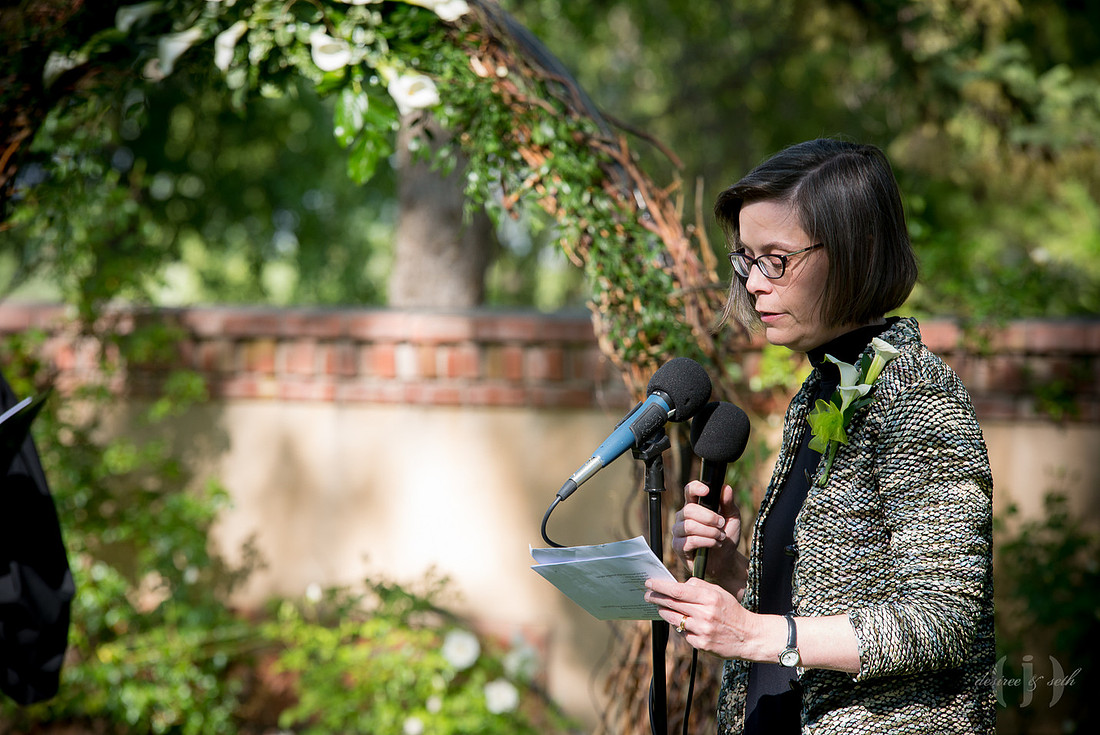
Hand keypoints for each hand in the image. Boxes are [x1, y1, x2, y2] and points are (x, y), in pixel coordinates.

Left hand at [644, 577, 770, 660]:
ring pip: (674, 620)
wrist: (748, 636)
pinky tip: (683, 623)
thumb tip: (678, 585)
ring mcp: (703, 630)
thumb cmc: (731, 611)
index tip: (649, 583)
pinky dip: (680, 627)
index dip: (661, 586)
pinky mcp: (701, 644)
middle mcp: (705, 614)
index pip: (678, 590)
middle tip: (647, 595)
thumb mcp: (719, 592)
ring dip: (664, 612)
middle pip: (673, 604)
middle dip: (657, 598)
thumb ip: (698, 586)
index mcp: (710, 597)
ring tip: (661, 608)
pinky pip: (683, 633)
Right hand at [673, 480, 746, 598]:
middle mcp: (683, 517)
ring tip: (720, 537)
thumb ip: (728, 503)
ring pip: (689, 526)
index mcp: (695, 506)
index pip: (689, 491)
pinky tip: (715, 544)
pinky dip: (706, 542)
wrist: (726, 561)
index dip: (696, 488)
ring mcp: (679, 532)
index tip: (707, 491)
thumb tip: (726, 488)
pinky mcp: (678, 547)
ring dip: (709, 532)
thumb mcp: (732, 518)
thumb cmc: (727, 538)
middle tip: (722, 524)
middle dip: (709, 517)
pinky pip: (690, 541)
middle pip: (689, 509)